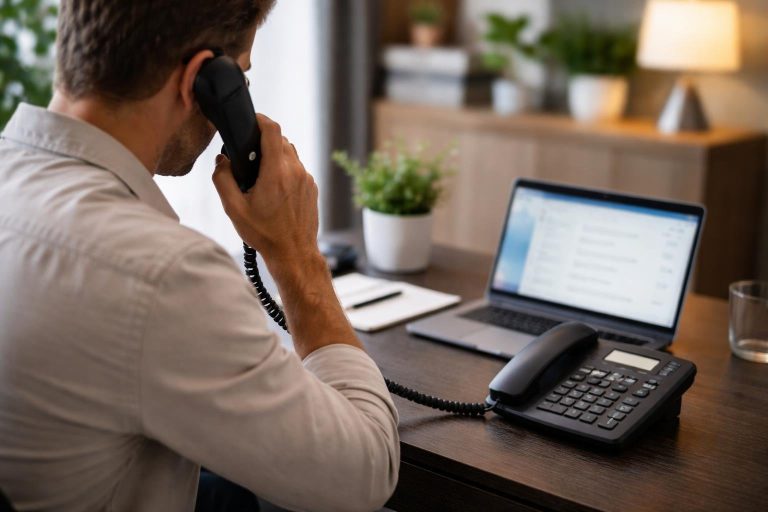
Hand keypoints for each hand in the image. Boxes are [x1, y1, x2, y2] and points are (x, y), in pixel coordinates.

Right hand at [212, 114, 319, 266]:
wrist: (294, 253)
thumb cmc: (265, 234)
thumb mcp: (234, 209)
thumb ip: (223, 179)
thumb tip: (222, 161)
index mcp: (276, 173)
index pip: (272, 130)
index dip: (260, 119)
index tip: (251, 120)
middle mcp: (295, 171)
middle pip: (280, 140)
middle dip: (263, 142)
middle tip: (248, 156)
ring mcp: (306, 179)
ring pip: (290, 153)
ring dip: (275, 155)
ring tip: (260, 174)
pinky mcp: (312, 187)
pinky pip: (297, 168)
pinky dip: (285, 170)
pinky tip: (274, 189)